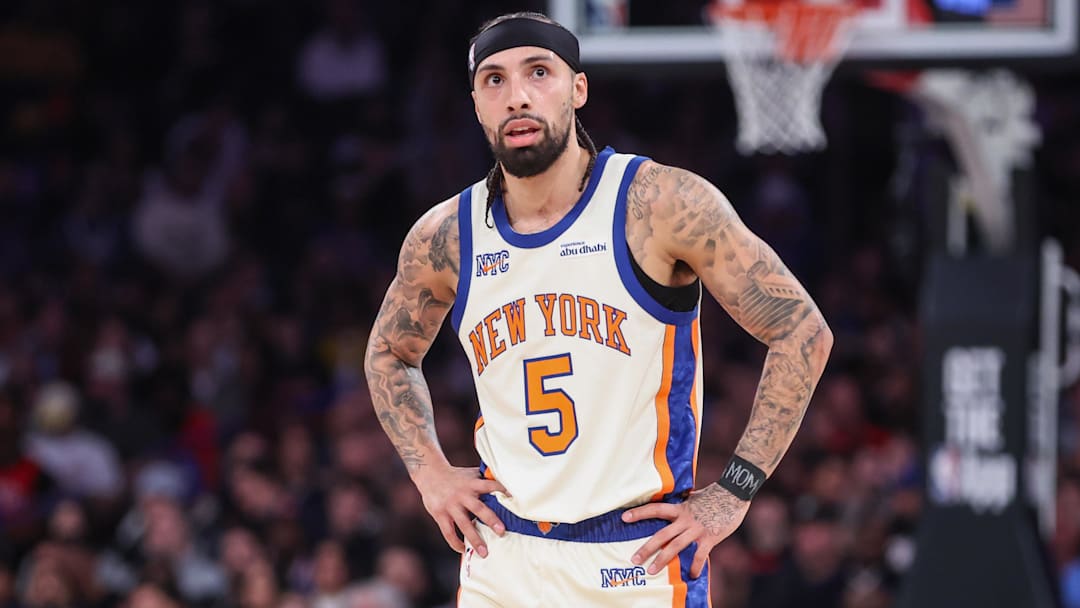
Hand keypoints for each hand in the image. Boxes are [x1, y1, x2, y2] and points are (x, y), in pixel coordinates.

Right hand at [413, 465, 509, 557]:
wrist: (430, 474)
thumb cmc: (455, 476)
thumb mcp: (470, 474)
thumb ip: (484, 479)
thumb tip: (504, 482)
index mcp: (472, 484)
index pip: (489, 485)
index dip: (501, 490)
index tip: (513, 498)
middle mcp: (462, 495)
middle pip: (478, 508)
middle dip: (490, 520)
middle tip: (501, 532)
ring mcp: (450, 506)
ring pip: (464, 525)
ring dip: (475, 539)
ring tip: (484, 553)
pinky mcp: (440, 515)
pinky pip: (449, 533)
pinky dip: (456, 543)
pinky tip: (464, 550)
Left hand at [621, 483, 750, 577]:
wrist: (734, 493)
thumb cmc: (715, 495)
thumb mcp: (694, 498)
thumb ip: (683, 505)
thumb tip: (674, 505)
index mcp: (680, 508)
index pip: (655, 509)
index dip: (639, 513)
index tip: (624, 518)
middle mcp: (685, 519)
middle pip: (661, 535)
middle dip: (646, 548)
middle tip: (634, 559)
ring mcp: (696, 529)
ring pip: (675, 547)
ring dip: (662, 560)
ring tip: (651, 571)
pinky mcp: (709, 537)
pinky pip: (699, 556)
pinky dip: (695, 567)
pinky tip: (692, 575)